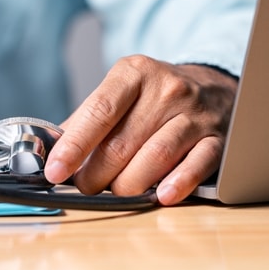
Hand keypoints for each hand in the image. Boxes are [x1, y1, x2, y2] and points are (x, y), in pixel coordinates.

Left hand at [43, 56, 236, 205]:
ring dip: (129, 184)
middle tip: (85, 187)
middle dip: (97, 174)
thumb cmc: (154, 97)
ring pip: (156, 156)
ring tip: (115, 192)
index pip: (98, 112)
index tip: (55, 170)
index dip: (74, 145)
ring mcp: (195, 114)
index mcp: (133, 73)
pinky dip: (179, 183)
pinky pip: (198, 164)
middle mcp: (166, 89)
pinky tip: (163, 196)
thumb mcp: (120, 93)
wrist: (213, 85)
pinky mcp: (218, 138)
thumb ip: (86, 121)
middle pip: (122, 143)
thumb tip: (51, 154)